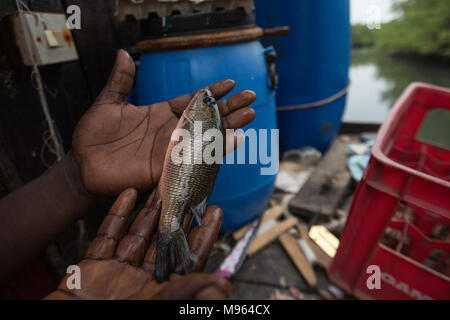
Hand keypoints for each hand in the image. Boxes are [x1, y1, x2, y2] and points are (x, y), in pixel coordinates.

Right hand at [45, 188, 230, 299]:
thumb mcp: (160, 307)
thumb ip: (188, 294)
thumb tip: (224, 285)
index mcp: (163, 290)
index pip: (189, 258)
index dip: (203, 234)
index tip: (215, 210)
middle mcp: (143, 279)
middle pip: (164, 241)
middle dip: (176, 215)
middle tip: (187, 189)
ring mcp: (118, 272)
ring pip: (138, 234)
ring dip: (149, 211)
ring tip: (161, 186)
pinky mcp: (93, 266)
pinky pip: (107, 235)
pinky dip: (117, 214)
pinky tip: (128, 194)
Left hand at [72, 50, 255, 195]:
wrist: (83, 165)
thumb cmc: (93, 136)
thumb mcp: (108, 103)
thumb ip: (121, 81)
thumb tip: (123, 53)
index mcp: (160, 114)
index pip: (192, 100)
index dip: (211, 92)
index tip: (231, 83)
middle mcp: (171, 131)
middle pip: (206, 117)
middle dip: (229, 108)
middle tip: (251, 98)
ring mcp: (171, 149)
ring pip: (206, 136)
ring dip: (229, 126)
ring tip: (249, 115)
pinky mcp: (168, 167)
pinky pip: (195, 158)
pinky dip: (216, 150)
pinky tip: (234, 140)